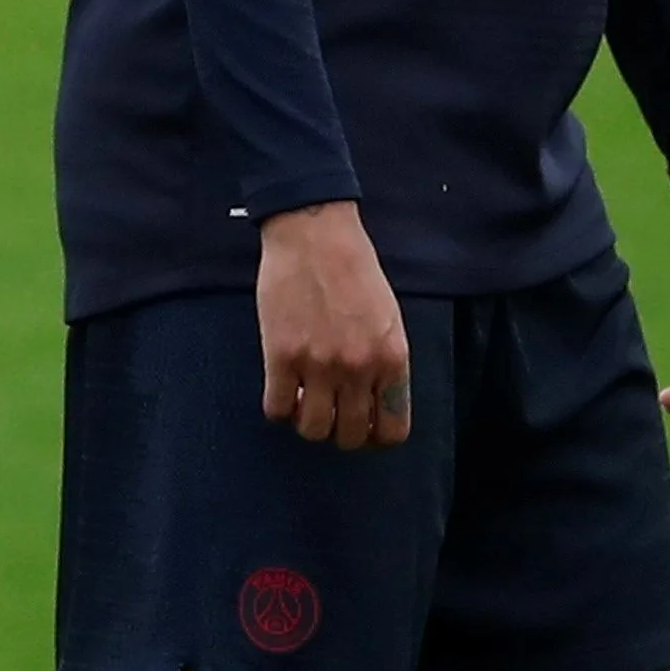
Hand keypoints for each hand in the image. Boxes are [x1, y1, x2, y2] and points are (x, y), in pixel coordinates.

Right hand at [256, 201, 411, 448]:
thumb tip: (371, 401)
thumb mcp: (388, 318)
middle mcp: (359, 368)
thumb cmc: (353, 269)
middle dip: (339, 431)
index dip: (375, 436)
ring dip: (307, 422)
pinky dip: (279, 408)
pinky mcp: (282, 356)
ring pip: (313, 430)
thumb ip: (384, 361)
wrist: (314, 234)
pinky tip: (282, 389)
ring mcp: (319, 365)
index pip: (392, 429)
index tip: (361, 425)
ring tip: (303, 401)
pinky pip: (277, 409)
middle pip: (350, 436)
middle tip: (329, 412)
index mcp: (392, 358)